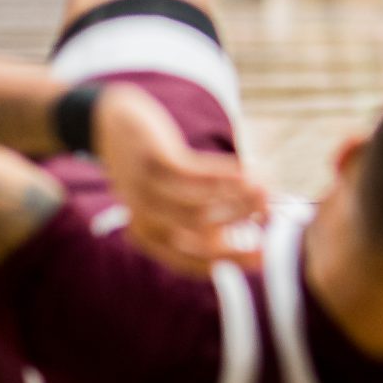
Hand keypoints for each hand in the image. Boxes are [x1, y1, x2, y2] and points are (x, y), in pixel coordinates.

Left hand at [90, 83, 267, 276]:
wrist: (112, 120)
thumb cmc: (154, 162)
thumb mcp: (171, 195)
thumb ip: (203, 215)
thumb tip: (247, 229)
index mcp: (148, 235)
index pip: (190, 262)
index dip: (228, 262)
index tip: (262, 260)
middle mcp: (145, 219)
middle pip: (196, 240)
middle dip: (236, 242)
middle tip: (269, 238)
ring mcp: (147, 191)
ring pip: (199, 210)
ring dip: (238, 204)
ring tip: (268, 195)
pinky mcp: (154, 161)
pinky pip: (195, 176)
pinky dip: (225, 177)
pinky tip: (249, 171)